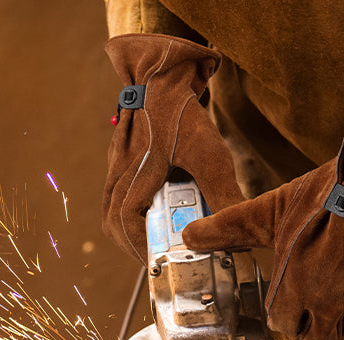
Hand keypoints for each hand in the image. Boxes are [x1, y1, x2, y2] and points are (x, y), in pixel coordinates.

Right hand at [103, 34, 245, 258]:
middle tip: (155, 258)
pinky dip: (125, 213)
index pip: (126, 218)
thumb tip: (235, 227)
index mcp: (139, 171)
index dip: (139, 244)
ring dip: (127, 232)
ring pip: (109, 210)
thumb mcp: (211, 154)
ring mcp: (115, 165)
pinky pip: (113, 195)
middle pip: (111, 221)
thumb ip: (221, 193)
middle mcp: (121, 171)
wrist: (162, 77)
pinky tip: (147, 215)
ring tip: (150, 243)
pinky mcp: (117, 161)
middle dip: (131, 245)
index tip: (158, 258)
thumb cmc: (185, 115)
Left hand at [182, 122, 343, 339]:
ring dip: (341, 319)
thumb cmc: (317, 198)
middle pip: (319, 337)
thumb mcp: (265, 212)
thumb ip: (227, 229)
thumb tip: (187, 236)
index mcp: (294, 289)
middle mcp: (328, 302)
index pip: (284, 326)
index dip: (282, 317)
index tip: (283, 308)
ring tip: (334, 299)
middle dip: (310, 327)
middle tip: (308, 311)